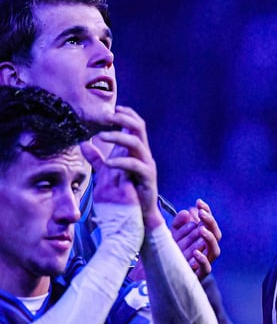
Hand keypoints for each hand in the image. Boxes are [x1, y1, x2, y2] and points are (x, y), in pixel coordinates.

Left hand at [90, 106, 161, 229]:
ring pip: (137, 143)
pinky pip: (135, 165)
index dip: (126, 114)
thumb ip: (97, 158)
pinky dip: (120, 161)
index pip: (136, 125)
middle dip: (123, 119)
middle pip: (139, 128)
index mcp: (137, 151)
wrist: (139, 215)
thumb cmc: (127, 193)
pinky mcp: (147, 178)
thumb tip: (83, 143)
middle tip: (106, 116)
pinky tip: (107, 162)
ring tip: (100, 136)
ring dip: (118, 136)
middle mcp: (144, 155)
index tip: (113, 108)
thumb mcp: (109, 172)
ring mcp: (147, 165)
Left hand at [171, 199, 222, 278]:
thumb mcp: (172, 235)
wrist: (163, 276)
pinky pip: (206, 268)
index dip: (206, 212)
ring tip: (201, 230)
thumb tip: (188, 211)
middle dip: (210, 222)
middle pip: (216, 234)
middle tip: (201, 213)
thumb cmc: (172, 254)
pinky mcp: (199, 274)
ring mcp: (205, 262)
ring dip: (209, 239)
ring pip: (215, 250)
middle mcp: (207, 250)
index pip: (209, 223)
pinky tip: (195, 252)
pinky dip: (202, 260)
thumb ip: (179, 223)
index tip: (199, 202)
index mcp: (203, 239)